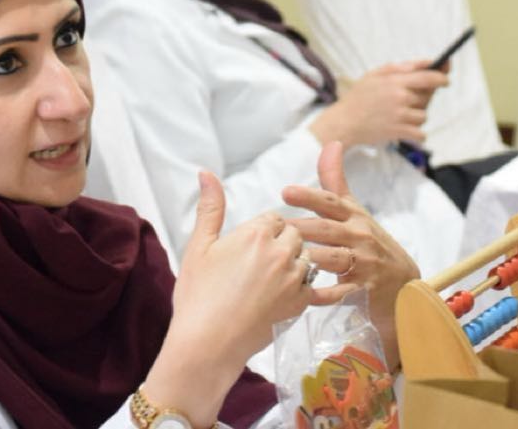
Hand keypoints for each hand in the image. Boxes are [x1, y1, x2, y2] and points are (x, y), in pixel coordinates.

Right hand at [146, 172, 316, 425]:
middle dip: (283, 243)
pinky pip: (320, 288)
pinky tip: (313, 292)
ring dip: (296, 264)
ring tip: (276, 279)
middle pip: (295, 234)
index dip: (263, 230)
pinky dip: (317, 289)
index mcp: (256, 233)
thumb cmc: (198, 295)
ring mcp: (293, 278)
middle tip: (263, 262)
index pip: (274, 218)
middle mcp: (280, 251)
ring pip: (307, 258)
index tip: (252, 244)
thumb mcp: (198, 247)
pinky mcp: (300, 304)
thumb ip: (210, 208)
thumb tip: (206, 173)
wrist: (207, 344)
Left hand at [283, 141, 420, 369]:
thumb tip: (331, 143)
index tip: (286, 192)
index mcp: (354, 216)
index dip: (309, 196)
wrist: (404, 285)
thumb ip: (336, 181)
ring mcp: (364, 263)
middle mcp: (360, 236)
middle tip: (277, 228)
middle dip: (301, 228)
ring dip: (309, 258)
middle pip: (326, 230)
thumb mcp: (356, 211)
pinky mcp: (365, 288)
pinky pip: (341, 291)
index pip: (331, 201)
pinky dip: (324, 293)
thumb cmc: (371, 244)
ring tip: (286, 259)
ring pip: (332, 258)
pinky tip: (305, 294)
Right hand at [310, 60, 447, 146]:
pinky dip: (416, 133)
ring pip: (424, 115)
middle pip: (427, 97)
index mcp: (395, 81)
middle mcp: (400, 97)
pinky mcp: (399, 132)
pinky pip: (421, 133)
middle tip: (411, 100)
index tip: (445, 79)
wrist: (344, 123)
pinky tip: (404, 128)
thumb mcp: (375, 74)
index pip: (428, 77)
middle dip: (423, 98)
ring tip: (400, 115)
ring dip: (416, 116)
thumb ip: (401, 67)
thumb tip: (426, 63)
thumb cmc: (359, 97)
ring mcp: (400, 115)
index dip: (441, 77)